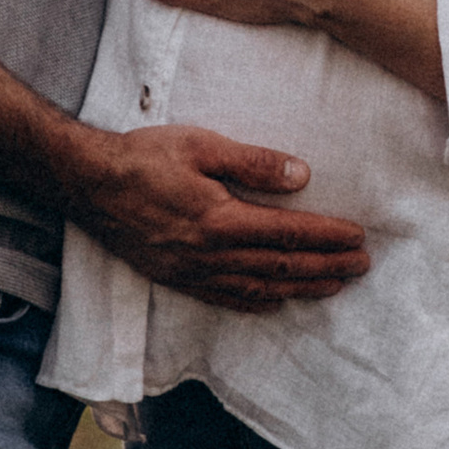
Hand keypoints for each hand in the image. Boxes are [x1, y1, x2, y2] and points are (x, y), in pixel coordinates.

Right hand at [74, 122, 367, 309]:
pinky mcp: (176, 277)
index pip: (289, 233)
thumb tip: (302, 175)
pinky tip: (276, 302)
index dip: (328, 237)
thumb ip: (254, 162)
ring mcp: (192, 271)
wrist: (86, 183)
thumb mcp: (200, 145)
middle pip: (282, 267)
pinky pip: (225, 298)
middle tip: (362, 266)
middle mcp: (210, 254)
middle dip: (327, 266)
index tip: (358, 237)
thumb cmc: (142, 157)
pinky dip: (257, 303)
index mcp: (220, 219)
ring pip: (259, 288)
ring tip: (334, 285)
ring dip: (301, 288)